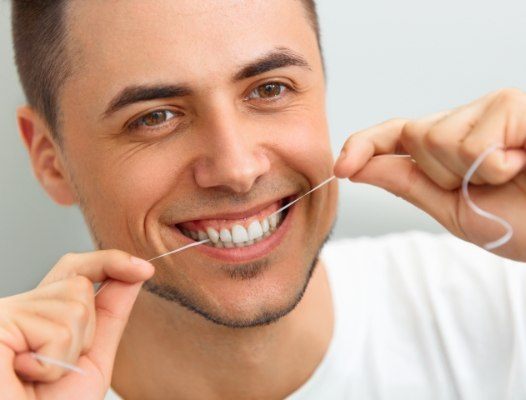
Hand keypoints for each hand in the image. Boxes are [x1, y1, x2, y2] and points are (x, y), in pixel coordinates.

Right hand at [0, 250, 153, 398]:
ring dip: (68, 352)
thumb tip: (134, 274)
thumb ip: (110, 315)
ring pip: (74, 306)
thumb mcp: (92, 359)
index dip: (109, 262)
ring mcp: (6, 312)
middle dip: (86, 331)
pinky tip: (24, 374)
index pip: (76, 271)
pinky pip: (56, 330)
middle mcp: (20, 307)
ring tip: (37, 375)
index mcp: (42, 314)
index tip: (144, 269)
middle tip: (55, 368)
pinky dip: (51, 364)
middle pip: (79, 285)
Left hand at [334, 88, 525, 260]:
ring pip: (438, 137)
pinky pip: (473, 139)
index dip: (364, 145)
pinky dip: (497, 165)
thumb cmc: (521, 221)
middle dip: (443, 173)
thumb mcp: (452, 209)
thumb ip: (406, 183)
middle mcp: (467, 121)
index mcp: (448, 147)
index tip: (340, 167)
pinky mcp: (514, 104)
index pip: (396, 134)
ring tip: (513, 174)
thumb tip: (357, 167)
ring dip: (472, 172)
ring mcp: (490, 108)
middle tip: (488, 185)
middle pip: (413, 136)